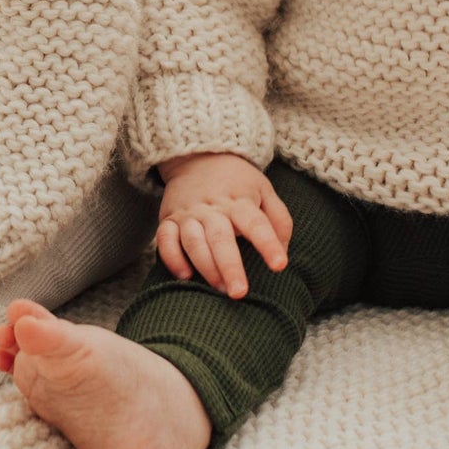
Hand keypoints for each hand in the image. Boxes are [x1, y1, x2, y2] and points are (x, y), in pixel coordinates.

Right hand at [156, 152, 292, 298]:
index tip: (280, 265)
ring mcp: (189, 213)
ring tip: (220, 288)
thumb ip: (279, 220)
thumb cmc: (237, 181)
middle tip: (240, 292)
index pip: (256, 223)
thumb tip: (284, 252)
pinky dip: (171, 258)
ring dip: (205, 266)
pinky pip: (164, 239)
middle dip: (230, 266)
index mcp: (240, 200)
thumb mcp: (264, 190)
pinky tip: (185, 275)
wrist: (198, 155)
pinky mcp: (169, 218)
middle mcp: (213, 207)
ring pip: (193, 241)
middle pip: (221, 238)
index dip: (268, 244)